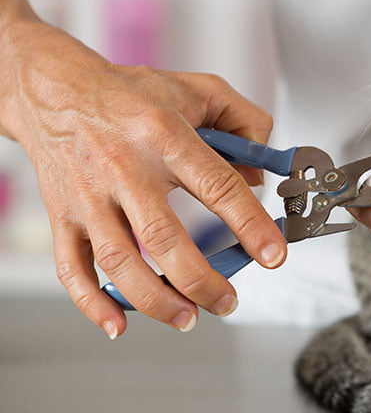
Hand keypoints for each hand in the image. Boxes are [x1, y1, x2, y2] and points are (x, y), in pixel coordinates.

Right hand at [0, 18, 286, 337]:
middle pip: (164, 237)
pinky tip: (119, 323)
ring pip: (120, 260)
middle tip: (227, 301)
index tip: (273, 255)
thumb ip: (245, 124)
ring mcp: (89, 195)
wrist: (56, 89)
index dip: (250, 225)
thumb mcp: (201, 90)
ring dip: (156, 299)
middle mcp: (124, 167)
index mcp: (164, 135)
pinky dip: (93, 301)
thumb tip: (261, 176)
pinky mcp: (62, 213)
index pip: (217, 186)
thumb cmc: (132, 93)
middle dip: (201, 280)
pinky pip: (71, 267)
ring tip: (188, 318)